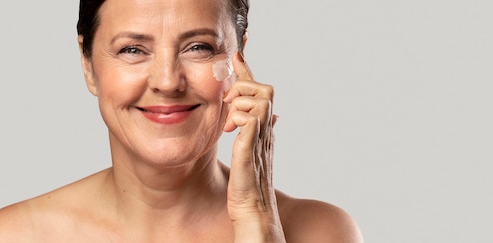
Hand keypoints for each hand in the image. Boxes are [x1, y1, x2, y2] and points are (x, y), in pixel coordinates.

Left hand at [222, 52, 284, 242]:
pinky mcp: (252, 146)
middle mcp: (266, 129)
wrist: (254, 209)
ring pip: (257, 98)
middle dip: (243, 87)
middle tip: (226, 102)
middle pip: (264, 88)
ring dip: (238, 104)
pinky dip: (237, 118)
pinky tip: (229, 132)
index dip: (248, 71)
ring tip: (227, 124)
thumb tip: (257, 117)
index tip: (237, 54)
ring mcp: (262, 137)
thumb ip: (251, 132)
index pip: (258, 92)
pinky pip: (249, 117)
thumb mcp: (247, 152)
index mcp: (263, 128)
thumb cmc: (247, 185)